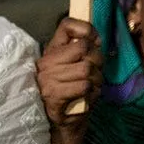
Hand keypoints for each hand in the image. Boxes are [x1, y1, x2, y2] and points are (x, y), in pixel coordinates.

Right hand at [37, 18, 102, 133]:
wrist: (65, 118)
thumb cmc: (74, 86)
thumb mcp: (78, 62)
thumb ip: (84, 47)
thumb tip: (96, 39)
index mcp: (51, 50)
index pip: (67, 25)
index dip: (86, 29)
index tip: (94, 41)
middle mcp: (46, 63)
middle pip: (85, 48)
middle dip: (97, 60)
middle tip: (93, 72)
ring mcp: (47, 80)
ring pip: (87, 68)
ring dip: (96, 79)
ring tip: (89, 86)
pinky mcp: (53, 97)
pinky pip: (84, 85)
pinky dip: (92, 92)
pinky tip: (86, 96)